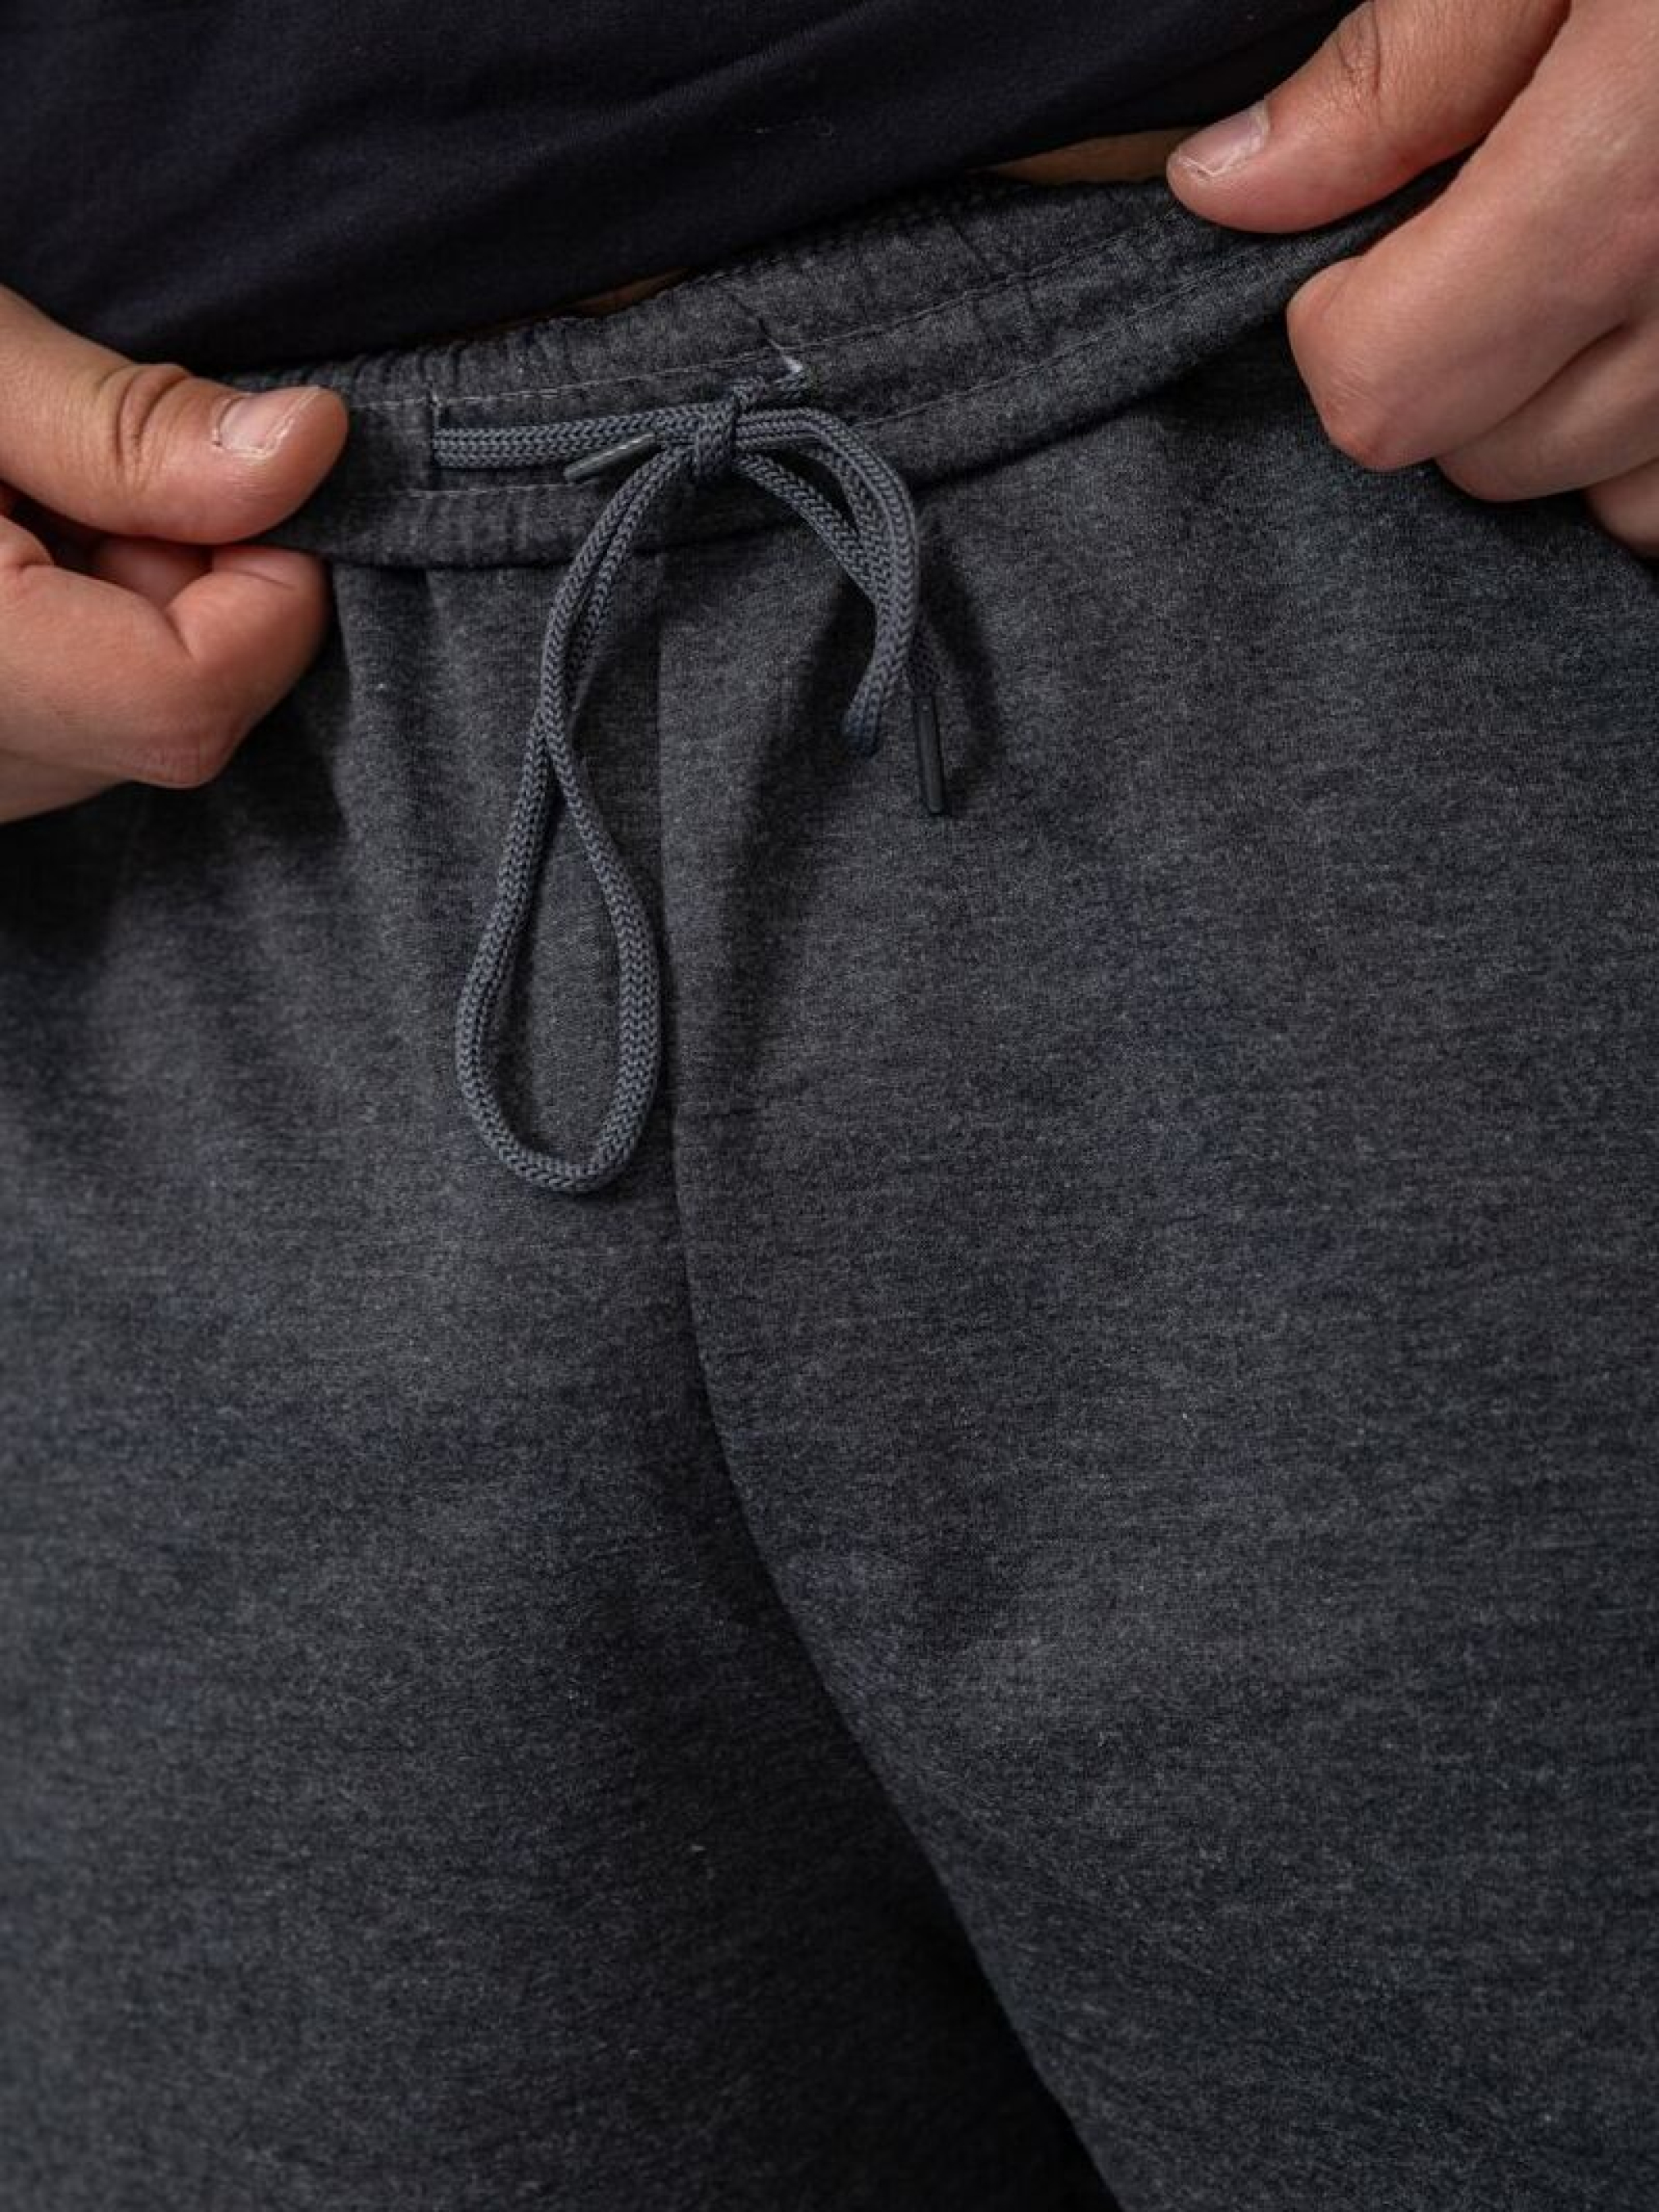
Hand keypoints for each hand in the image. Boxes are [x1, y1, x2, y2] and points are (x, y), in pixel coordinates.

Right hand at [0, 285, 347, 824]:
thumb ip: (124, 426)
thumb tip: (311, 447)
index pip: (189, 701)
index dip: (260, 589)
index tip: (238, 481)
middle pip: (174, 727)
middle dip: (194, 589)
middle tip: (104, 473)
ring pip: (129, 735)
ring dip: (135, 613)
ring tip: (36, 505)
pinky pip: (74, 736)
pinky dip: (86, 641)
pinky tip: (25, 555)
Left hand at [1165, 0, 1658, 553]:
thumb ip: (1404, 68)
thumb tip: (1229, 185)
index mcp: (1625, 190)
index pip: (1388, 389)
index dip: (1340, 326)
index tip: (1359, 252)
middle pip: (1484, 460)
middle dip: (1451, 371)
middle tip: (1493, 239)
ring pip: (1601, 496)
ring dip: (1562, 413)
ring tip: (1589, 268)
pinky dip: (1647, 445)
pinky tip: (1641, 332)